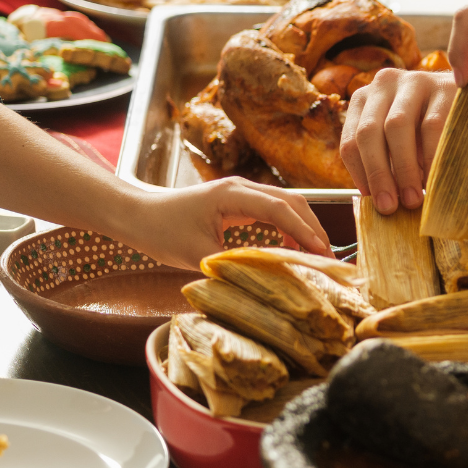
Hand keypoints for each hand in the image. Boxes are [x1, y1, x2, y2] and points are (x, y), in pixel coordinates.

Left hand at [120, 177, 328, 268]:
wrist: (138, 215)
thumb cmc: (162, 232)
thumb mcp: (196, 255)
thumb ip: (233, 264)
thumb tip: (265, 280)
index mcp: (233, 194)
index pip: (280, 210)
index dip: (304, 232)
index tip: (322, 254)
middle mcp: (242, 187)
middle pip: (292, 202)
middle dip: (314, 229)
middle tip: (329, 259)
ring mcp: (242, 192)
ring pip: (287, 204)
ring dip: (304, 227)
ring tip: (316, 256)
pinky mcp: (239, 201)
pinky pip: (274, 210)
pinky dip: (289, 227)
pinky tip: (291, 248)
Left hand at [340, 68, 456, 213]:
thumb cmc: (428, 130)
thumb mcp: (400, 140)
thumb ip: (386, 161)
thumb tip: (380, 201)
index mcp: (365, 99)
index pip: (350, 140)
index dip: (359, 174)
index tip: (372, 201)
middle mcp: (384, 84)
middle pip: (369, 132)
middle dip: (378, 173)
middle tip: (390, 206)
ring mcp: (414, 81)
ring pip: (397, 126)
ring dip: (403, 168)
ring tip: (413, 198)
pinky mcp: (443, 86)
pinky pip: (432, 125)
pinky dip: (431, 157)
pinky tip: (434, 178)